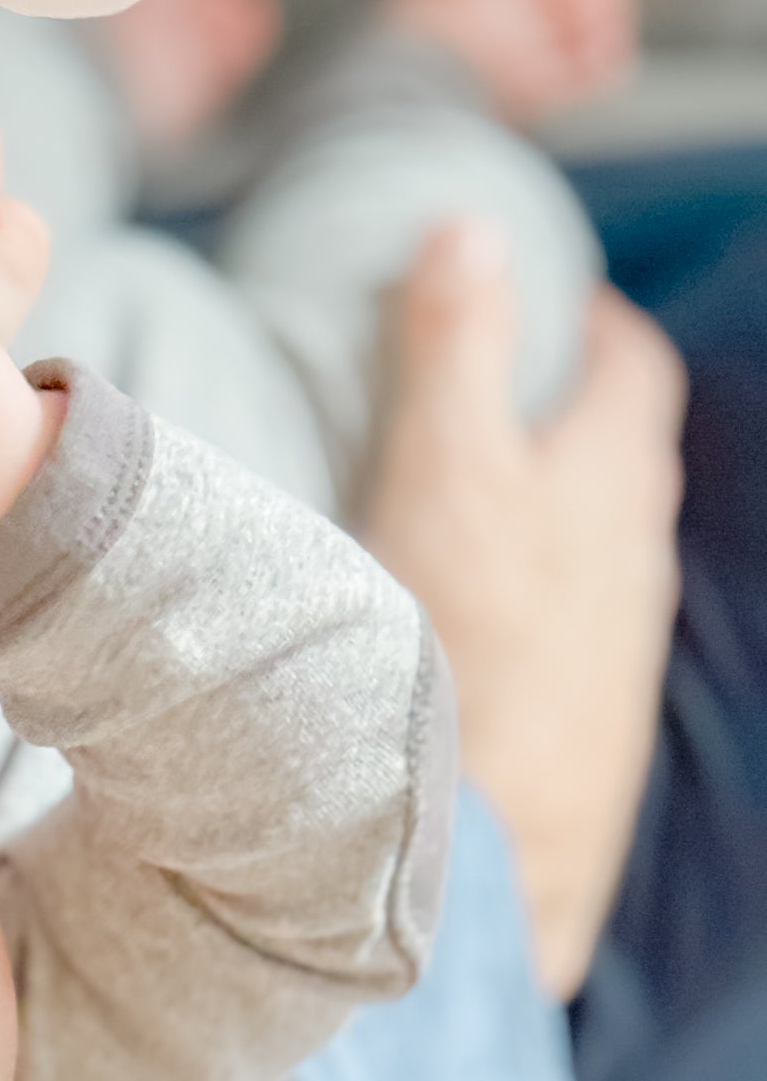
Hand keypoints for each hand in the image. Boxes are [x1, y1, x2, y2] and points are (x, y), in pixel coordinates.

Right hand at [366, 219, 684, 998]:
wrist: (487, 849)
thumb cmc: (464, 648)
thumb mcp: (442, 467)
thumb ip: (454, 347)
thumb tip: (470, 231)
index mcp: (613, 482)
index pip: (630, 369)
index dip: (592, 327)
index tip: (550, 307)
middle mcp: (638, 568)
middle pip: (624, 468)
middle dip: (574, 425)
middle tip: (504, 404)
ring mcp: (621, 659)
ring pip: (602, 567)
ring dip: (555, 531)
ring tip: (478, 523)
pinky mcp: (592, 736)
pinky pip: (574, 649)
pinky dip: (536, 619)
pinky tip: (477, 646)